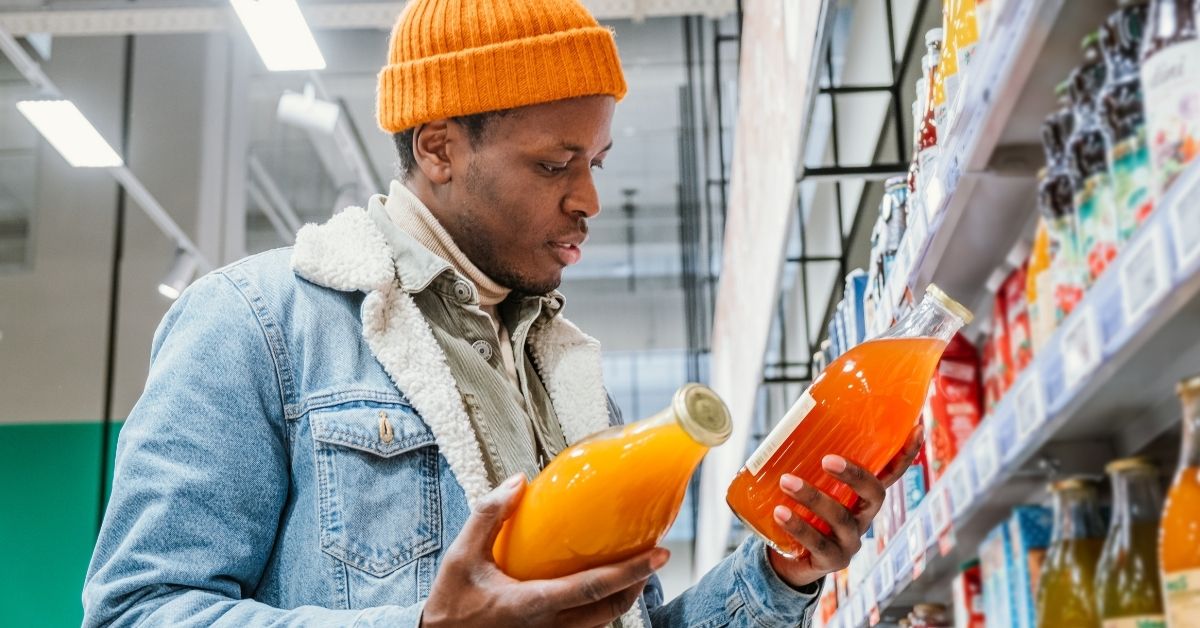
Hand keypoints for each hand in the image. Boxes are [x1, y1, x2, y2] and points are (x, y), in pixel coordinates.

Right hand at [422, 474, 669, 627]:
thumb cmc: (451, 601)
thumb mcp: (460, 554)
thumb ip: (489, 515)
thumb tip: (519, 481)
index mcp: (533, 603)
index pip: (593, 588)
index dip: (630, 572)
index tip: (659, 554)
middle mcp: (549, 626)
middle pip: (611, 610)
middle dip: (638, 584)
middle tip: (653, 557)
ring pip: (603, 622)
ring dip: (624, 597)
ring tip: (633, 569)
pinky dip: (603, 608)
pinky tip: (600, 587)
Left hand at [766, 424, 924, 587]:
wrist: (787, 560)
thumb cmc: (802, 512)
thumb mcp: (810, 486)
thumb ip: (809, 463)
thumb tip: (792, 422)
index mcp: (863, 497)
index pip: (891, 473)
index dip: (906, 454)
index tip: (917, 428)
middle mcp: (864, 518)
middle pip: (874, 495)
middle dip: (854, 475)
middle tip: (827, 459)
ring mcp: (850, 542)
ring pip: (841, 518)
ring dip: (813, 497)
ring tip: (786, 481)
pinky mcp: (831, 560)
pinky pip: (818, 543)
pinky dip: (798, 526)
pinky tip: (780, 512)